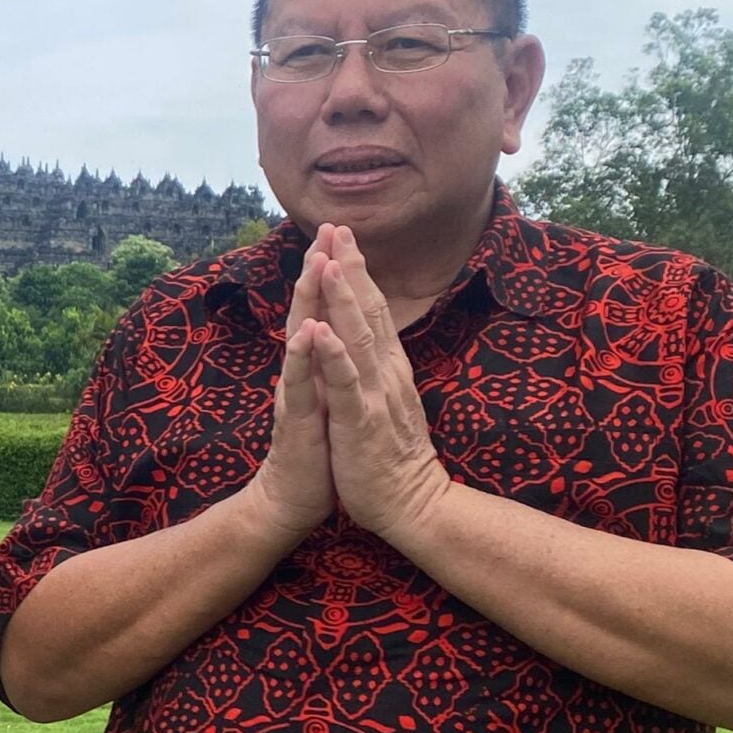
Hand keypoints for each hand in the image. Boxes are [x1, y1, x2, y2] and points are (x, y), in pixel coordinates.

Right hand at [236, 239, 336, 547]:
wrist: (293, 499)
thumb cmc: (319, 450)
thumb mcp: (331, 398)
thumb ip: (331, 363)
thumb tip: (340, 330)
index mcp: (316, 366)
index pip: (324, 310)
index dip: (332, 273)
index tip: (341, 234)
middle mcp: (302, 372)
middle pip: (308, 311)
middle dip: (317, 269)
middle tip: (325, 229)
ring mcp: (297, 393)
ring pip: (300, 339)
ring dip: (307, 300)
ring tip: (315, 263)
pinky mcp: (297, 420)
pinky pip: (299, 384)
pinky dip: (302, 357)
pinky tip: (305, 332)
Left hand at [307, 227, 453, 539]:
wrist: (410, 503)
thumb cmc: (391, 455)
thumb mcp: (387, 401)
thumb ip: (379, 368)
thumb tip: (372, 340)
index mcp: (388, 368)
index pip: (374, 311)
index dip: (359, 274)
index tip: (345, 239)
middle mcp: (386, 373)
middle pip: (370, 311)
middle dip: (352, 269)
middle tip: (339, 228)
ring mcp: (375, 394)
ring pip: (359, 338)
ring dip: (344, 299)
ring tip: (328, 262)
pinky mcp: (362, 421)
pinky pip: (347, 383)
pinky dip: (334, 355)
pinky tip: (322, 331)